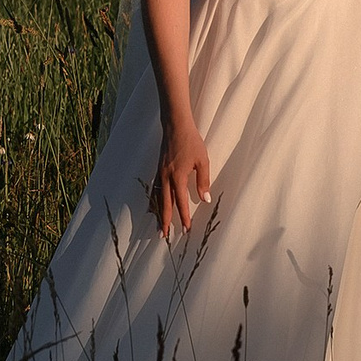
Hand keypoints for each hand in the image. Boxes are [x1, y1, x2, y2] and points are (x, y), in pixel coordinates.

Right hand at [155, 116, 211, 237]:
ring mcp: (160, 173)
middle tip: (164, 235)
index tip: (185, 230)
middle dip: (165, 220)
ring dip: (158, 212)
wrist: (175, 125)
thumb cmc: (192, 142)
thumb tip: (205, 199)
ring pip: (157, 197)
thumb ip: (203, 181)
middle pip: (164, 204)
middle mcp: (166, 177)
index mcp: (178, 176)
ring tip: (158, 225)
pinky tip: (155, 205)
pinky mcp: (159, 169)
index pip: (181, 202)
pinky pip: (155, 189)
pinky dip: (155, 200)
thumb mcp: (202, 161)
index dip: (183, 217)